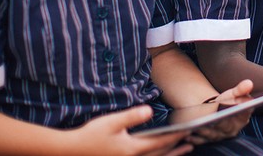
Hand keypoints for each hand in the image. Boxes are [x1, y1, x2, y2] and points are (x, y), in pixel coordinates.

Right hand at [71, 105, 191, 155]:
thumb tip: (150, 110)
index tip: (188, 131)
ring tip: (181, 151)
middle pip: (161, 154)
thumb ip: (132, 116)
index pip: (160, 142)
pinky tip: (157, 155)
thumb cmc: (91, 136)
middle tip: (191, 143)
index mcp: (133, 148)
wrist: (71, 152)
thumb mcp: (112, 122)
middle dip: (177, 148)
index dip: (176, 136)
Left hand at [188, 79, 253, 144]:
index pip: (242, 115)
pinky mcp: (208, 140)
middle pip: (226, 127)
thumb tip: (249, 83)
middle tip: (212, 120)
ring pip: (213, 134)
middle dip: (219, 124)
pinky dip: (195, 138)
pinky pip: (201, 140)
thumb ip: (241, 89)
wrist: (214, 109)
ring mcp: (220, 136)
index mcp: (242, 118)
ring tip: (197, 126)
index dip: (238, 113)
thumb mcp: (233, 94)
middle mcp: (232, 130)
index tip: (230, 109)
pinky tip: (188, 133)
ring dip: (205, 131)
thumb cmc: (226, 101)